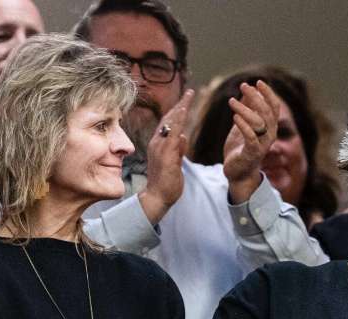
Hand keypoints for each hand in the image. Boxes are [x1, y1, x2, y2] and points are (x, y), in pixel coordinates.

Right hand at [138, 89, 193, 218]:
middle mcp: (157, 143)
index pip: (169, 123)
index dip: (178, 111)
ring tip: (188, 97)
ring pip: (169, 124)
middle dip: (179, 104)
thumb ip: (179, 150)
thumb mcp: (175, 163)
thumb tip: (183, 137)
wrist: (158, 197)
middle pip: (168, 119)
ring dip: (179, 110)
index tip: (186, 100)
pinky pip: (172, 135)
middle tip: (190, 92)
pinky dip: (177, 123)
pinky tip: (184, 115)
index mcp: (159, 144)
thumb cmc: (166, 182)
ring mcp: (160, 148)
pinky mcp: (165, 156)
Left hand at [222, 81, 278, 200]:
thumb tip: (246, 90)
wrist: (238, 174)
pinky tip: (234, 117)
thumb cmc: (240, 149)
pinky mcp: (252, 154)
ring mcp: (262, 145)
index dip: (268, 93)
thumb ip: (246, 109)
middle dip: (256, 97)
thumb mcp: (242, 125)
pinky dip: (243, 126)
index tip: (258, 82)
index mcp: (269, 127)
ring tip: (231, 101)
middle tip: (244, 85)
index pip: (274, 107)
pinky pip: (251, 137)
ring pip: (259, 122)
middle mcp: (269, 135)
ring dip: (245, 109)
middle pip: (267, 112)